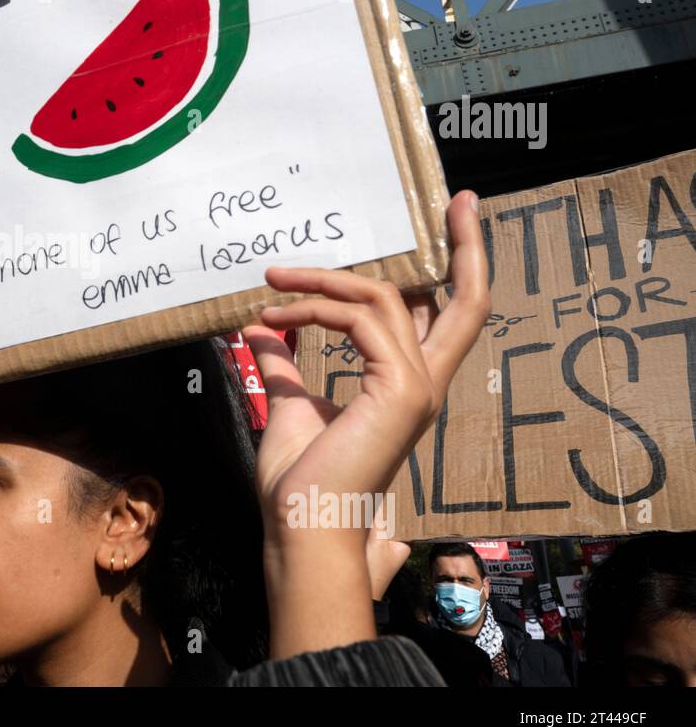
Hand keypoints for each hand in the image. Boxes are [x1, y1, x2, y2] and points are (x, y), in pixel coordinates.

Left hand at [246, 191, 488, 656]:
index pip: (440, 316)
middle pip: (465, 300)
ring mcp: (417, 386)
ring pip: (386, 297)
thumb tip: (262, 330)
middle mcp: (423, 382)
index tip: (444, 225)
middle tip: (459, 198)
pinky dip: (313, 307)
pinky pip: (361, 318)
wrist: (302, 528)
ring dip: (324, 280)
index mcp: (404, 386)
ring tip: (273, 280)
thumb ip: (284, 364)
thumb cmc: (300, 484)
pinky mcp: (399, 389)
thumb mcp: (286, 407)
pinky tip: (273, 315)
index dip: (448, 270)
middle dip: (464, 245)